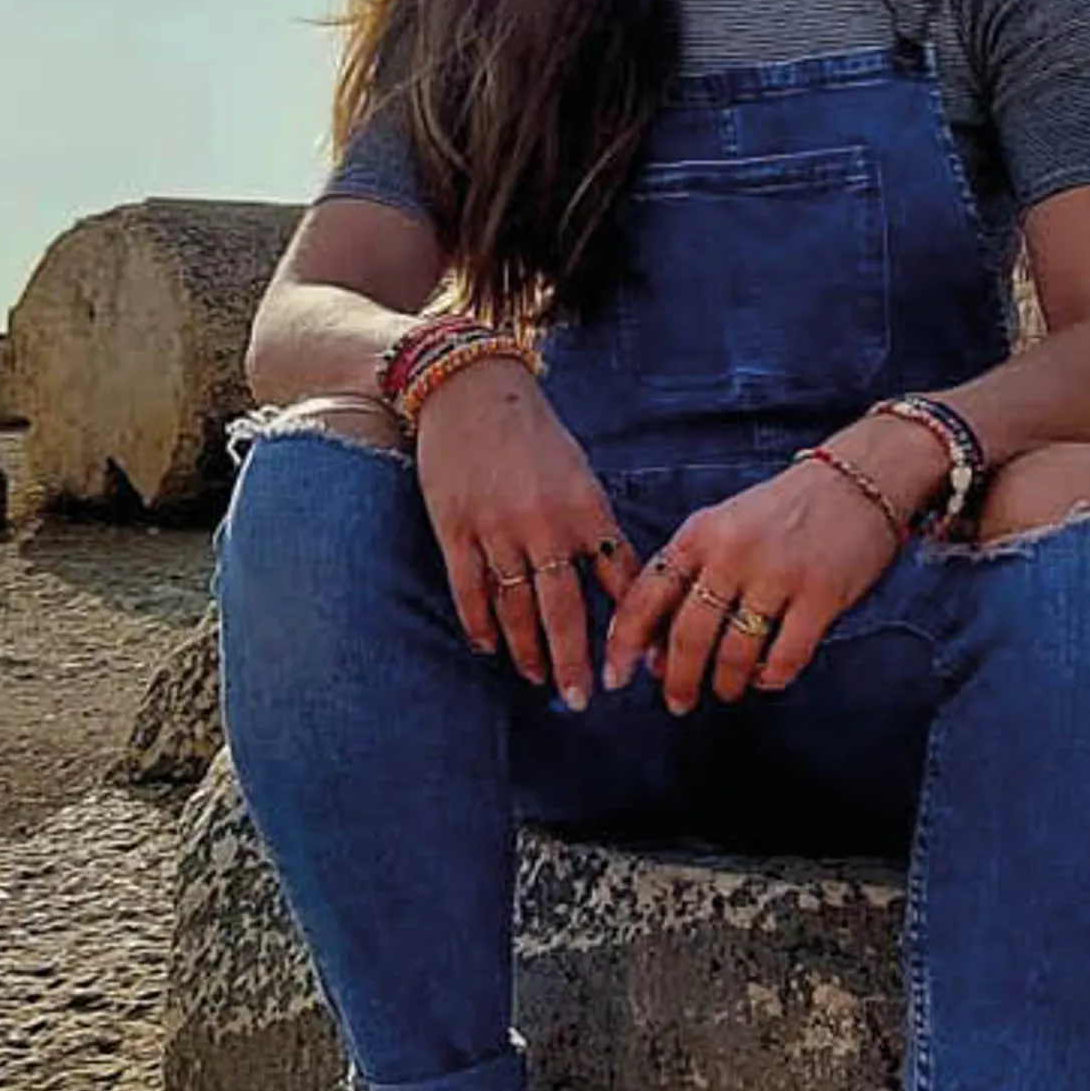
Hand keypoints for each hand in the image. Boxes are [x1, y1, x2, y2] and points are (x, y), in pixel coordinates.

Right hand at [409, 358, 641, 711]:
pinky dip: (479, 624)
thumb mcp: (579, 473)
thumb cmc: (533, 432)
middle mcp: (544, 525)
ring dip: (527, 651)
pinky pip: (469, 590)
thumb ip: (593, 525)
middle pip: (562, 611)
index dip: (626, 628)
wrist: (471, 389)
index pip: (615, 581)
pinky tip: (489, 647)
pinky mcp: (455, 529)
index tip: (634, 666)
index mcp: (585, 508)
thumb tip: (613, 579)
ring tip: (538, 681)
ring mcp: (496, 530)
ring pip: (515, 608)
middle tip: (582, 701)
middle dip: (573, 662)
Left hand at [602, 445, 922, 714]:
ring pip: (734, 653)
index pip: (647, 596)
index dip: (624, 642)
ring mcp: (778, 574)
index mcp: (699, 533)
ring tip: (724, 690)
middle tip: (677, 703)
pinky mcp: (821, 595)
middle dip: (676, 679)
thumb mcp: (724, 526)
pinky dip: (770, 678)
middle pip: (688, 635)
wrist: (858, 479)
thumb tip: (656, 650)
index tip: (616, 675)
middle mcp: (732, 553)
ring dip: (724, 683)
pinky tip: (765, 678)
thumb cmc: (784, 511)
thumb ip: (689, 576)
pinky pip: (785, 656)